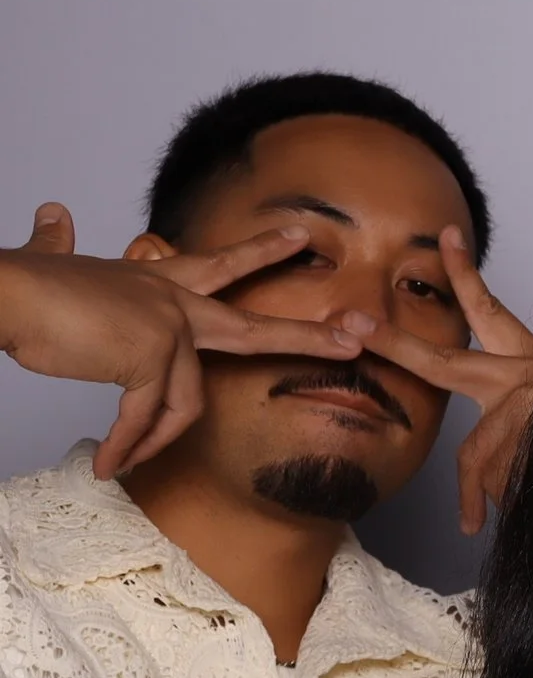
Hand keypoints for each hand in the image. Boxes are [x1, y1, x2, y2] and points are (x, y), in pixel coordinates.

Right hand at [0, 205, 362, 478]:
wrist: (8, 294)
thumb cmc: (27, 289)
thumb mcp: (56, 264)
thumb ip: (59, 243)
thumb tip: (51, 212)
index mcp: (156, 281)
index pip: (220, 265)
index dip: (261, 253)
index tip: (301, 237)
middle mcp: (172, 301)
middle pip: (251, 326)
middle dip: (304, 337)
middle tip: (354, 342)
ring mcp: (168, 328)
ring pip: (186, 398)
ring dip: (152, 438)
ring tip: (122, 462)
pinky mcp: (151, 356)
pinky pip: (148, 417)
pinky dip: (128, 445)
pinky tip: (110, 465)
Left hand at [346, 226, 532, 533]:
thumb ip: (505, 437)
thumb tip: (469, 484)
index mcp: (528, 364)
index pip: (489, 311)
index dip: (463, 273)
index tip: (445, 235)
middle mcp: (526, 375)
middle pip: (443, 361)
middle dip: (393, 344)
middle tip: (351, 324)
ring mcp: (531, 403)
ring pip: (476, 452)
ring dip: (482, 493)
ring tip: (481, 518)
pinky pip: (496, 482)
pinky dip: (494, 506)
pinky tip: (501, 519)